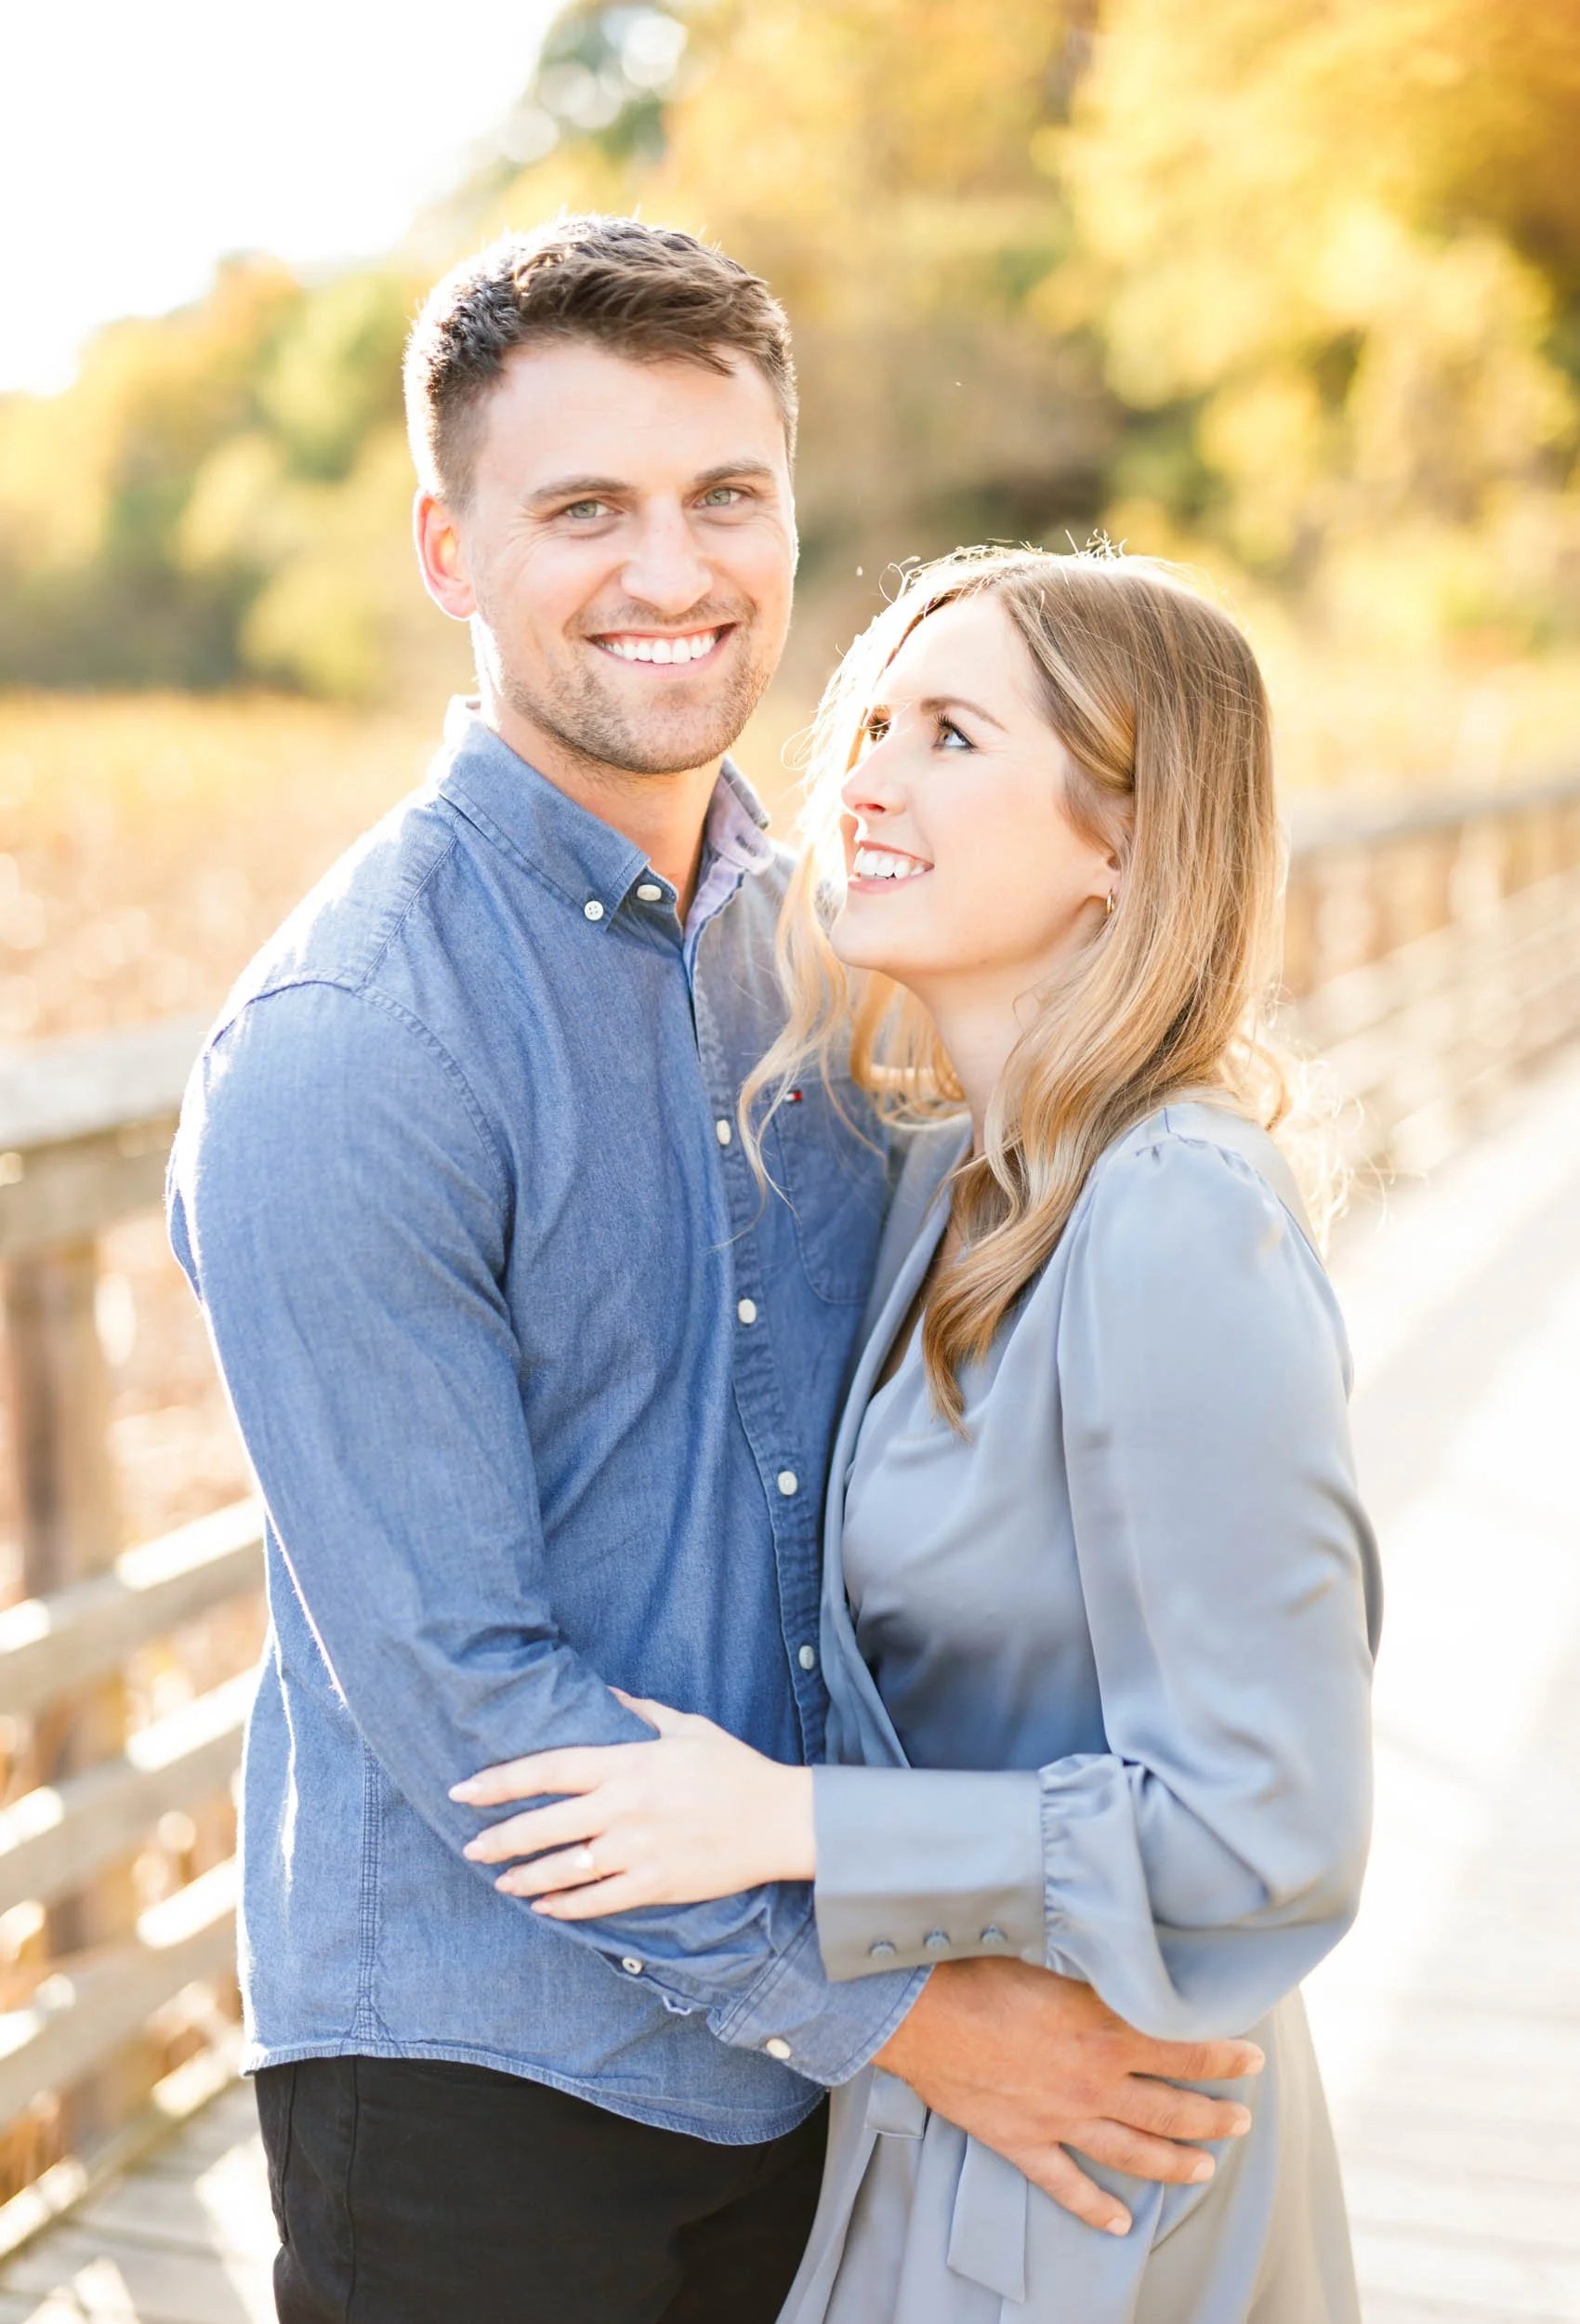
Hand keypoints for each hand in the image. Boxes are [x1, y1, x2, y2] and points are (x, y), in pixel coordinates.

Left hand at [451, 1693, 815, 1915]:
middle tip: (469, 1845)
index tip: (465, 1789)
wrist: (780, 1820)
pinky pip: (599, 1900)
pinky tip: (544, 1906)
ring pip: (565, 1868)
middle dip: (501, 1837)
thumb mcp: (687, 1727)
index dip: (502, 1780)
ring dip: (526, 1875)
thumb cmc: (734, 1767)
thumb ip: (640, 1712)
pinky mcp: (656, 1884)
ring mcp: (638, 1850)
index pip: (549, 1770)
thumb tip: (604, 1695)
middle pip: (546, 1824)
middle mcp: (624, 1808)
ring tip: (500, 1879)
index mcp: (628, 1765)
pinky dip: (567, 1906)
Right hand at [875, 1958, 1262, 2236]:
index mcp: (1103, 2030)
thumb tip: (1129, 1951)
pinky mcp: (1021, 2142)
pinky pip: (1065, 2186)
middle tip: (1241, 2121)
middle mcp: (1092, 2082)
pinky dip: (1093, 2207)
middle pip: (1169, 2108)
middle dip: (1212, 2116)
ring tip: (1204, 2169)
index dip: (1223, 2056)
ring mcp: (1059, 2119)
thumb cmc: (977, 1966)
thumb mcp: (1049, 1952)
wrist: (916, 2010)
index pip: (1183, 2048)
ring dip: (1174, 2162)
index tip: (1252, 2059)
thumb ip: (1096, 1965)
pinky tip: (1118, 2224)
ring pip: (1132, 2152)